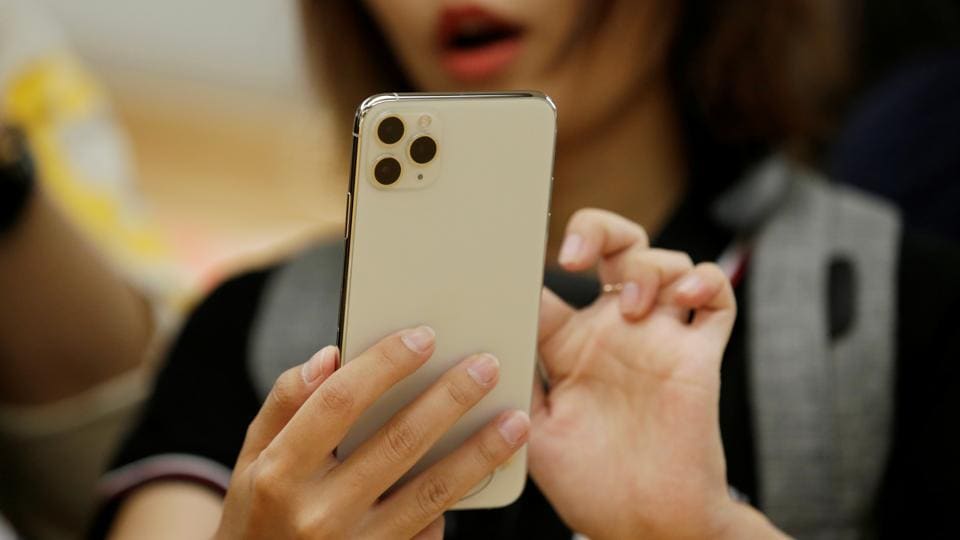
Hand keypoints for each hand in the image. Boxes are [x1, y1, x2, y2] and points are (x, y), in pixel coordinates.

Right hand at [215, 327, 529, 538]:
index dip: (385, 363)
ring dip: (479, 452)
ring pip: (432, 491)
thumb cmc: (258, 514)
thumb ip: (285, 404)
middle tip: (486, 366)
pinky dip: (460, 499)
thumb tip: (330, 356)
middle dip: (449, 399)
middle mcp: (317, 511)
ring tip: (514, 421)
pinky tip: (488, 470)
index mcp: (278, 471)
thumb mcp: (252, 459)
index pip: (339, 401)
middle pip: (397, 441)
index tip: (424, 336)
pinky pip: (430, 530)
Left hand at [530, 209, 782, 538]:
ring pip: (665, 262)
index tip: (516, 258)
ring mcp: (659, 340)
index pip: (553, 284)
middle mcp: (615, 334)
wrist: (647, 524)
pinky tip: (683, 295)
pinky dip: (706, 281)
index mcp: (570, 347)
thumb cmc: (592, 485)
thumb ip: (517, 380)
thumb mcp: (533, 430)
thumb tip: (486, 338)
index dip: (534, 263)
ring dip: (649, 265)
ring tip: (634, 303)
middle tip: (575, 254)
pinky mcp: (699, 356)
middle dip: (597, 232)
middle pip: (613, 250)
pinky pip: (717, 299)